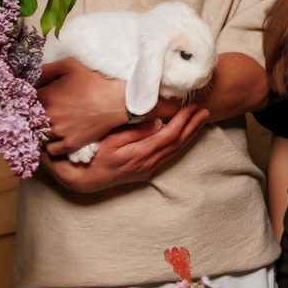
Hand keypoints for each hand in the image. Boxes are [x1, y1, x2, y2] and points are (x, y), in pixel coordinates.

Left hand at [37, 58, 127, 155]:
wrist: (117, 100)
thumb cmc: (94, 81)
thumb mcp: (69, 65)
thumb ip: (46, 69)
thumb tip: (33, 76)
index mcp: (46, 97)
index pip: (27, 100)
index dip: (31, 98)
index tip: (37, 97)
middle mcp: (49, 117)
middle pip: (30, 119)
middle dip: (33, 114)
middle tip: (43, 110)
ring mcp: (59, 132)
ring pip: (39, 135)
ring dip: (41, 130)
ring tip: (48, 124)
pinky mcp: (70, 144)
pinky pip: (51, 150)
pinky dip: (51, 144)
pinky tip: (55, 137)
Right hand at [37, 105, 209, 192]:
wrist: (83, 180)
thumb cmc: (93, 156)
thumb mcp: (111, 140)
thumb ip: (135, 131)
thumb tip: (158, 122)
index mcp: (142, 153)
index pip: (170, 134)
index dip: (184, 120)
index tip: (193, 106)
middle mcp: (148, 163)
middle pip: (177, 142)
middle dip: (192, 125)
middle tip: (204, 110)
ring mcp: (147, 168)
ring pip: (174, 150)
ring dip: (188, 134)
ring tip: (199, 120)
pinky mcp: (144, 170)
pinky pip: (167, 154)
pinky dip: (178, 142)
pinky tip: (182, 136)